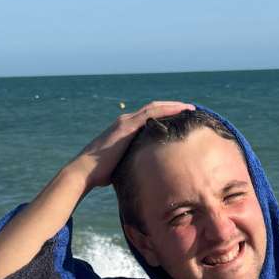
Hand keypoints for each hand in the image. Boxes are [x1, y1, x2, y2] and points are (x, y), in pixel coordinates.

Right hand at [69, 101, 193, 189]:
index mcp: (126, 129)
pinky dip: (166, 109)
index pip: (150, 117)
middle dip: (173, 107)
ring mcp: (126, 122)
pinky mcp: (126, 127)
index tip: (184, 117)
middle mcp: (126, 122)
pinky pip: (150, 114)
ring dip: (174, 106)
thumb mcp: (126, 163)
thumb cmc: (103, 172)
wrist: (86, 171)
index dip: (167, 115)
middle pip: (154, 109)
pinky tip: (179, 109)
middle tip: (191, 109)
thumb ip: (137, 160)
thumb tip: (149, 171)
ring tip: (191, 107)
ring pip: (154, 108)